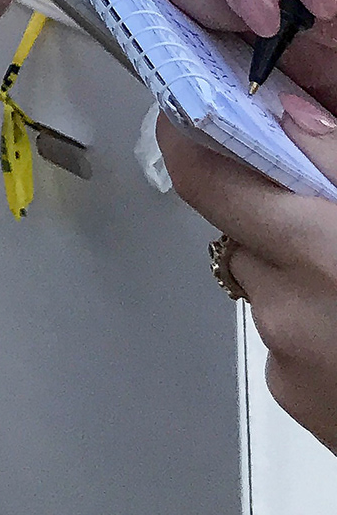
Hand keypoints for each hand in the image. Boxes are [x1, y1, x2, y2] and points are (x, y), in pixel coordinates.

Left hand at [158, 103, 336, 453]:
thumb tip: (291, 117)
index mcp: (313, 250)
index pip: (203, 180)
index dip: (191, 141)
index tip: (195, 118)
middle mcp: (282, 305)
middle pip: (241, 237)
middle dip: (275, 218)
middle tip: (328, 216)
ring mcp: (284, 358)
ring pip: (267, 288)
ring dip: (300, 274)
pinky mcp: (291, 397)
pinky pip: (284, 338)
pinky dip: (313, 324)